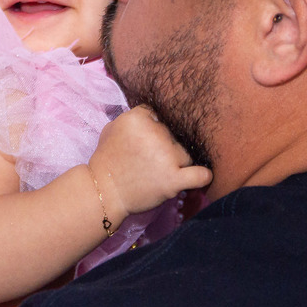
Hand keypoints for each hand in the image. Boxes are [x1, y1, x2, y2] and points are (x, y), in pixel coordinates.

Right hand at [87, 105, 212, 224]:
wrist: (104, 192)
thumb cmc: (107, 160)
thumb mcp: (113, 127)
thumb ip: (134, 116)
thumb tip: (155, 114)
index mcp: (137, 118)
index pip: (161, 115)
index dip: (157, 127)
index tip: (150, 139)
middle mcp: (154, 133)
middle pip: (175, 133)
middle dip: (167, 145)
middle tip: (152, 159)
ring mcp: (166, 156)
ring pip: (187, 152)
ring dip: (179, 161)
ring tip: (163, 171)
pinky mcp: (173, 179)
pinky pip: (200, 175)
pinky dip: (203, 175)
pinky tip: (201, 175)